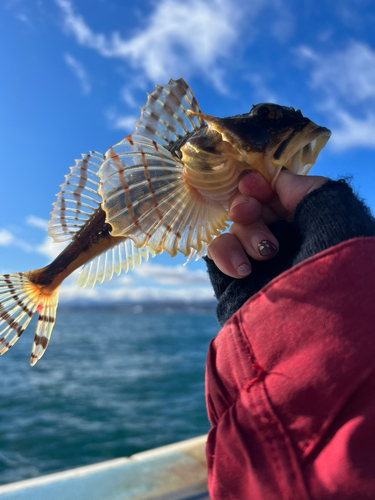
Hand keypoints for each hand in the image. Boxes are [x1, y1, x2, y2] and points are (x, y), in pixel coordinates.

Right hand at [207, 170, 327, 277]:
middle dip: (247, 205)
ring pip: (234, 228)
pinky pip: (218, 252)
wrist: (318, 331)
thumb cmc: (336, 269)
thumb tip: (278, 178)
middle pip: (251, 207)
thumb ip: (306, 189)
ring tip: (265, 254)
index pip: (276, 193)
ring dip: (245, 234)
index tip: (255, 185)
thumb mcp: (335, 216)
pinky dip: (226, 254)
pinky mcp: (234, 279)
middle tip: (247, 211)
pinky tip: (243, 270)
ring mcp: (257, 261)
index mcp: (308, 223)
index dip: (261, 183)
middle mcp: (283, 240)